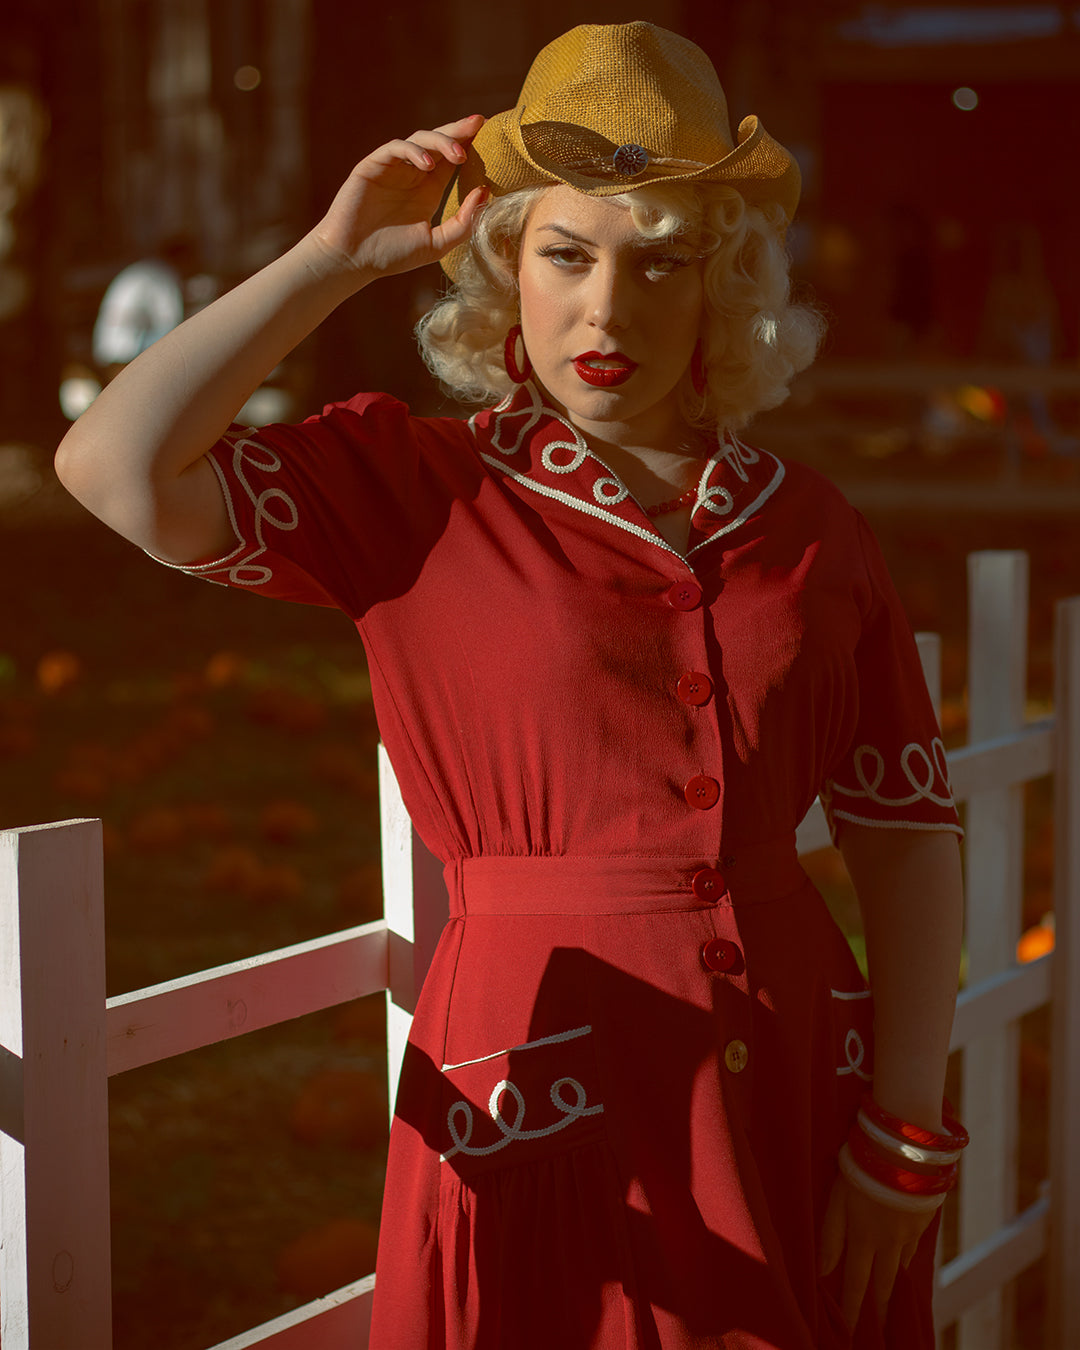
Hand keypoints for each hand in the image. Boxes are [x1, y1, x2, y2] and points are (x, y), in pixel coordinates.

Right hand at [307, 114, 488, 285]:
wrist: (352, 260)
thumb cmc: (391, 256)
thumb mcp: (436, 244)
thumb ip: (462, 223)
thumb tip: (484, 191)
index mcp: (428, 190)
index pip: (451, 160)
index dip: (469, 145)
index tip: (488, 135)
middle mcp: (411, 175)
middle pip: (439, 143)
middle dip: (459, 131)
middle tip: (479, 123)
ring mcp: (392, 168)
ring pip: (419, 140)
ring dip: (441, 142)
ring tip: (459, 154)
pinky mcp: (373, 166)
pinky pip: (395, 148)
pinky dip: (413, 151)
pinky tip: (427, 165)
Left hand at [819, 1171, 934, 1329]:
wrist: (904, 1148)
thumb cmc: (861, 1168)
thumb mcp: (838, 1198)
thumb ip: (831, 1235)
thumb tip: (822, 1271)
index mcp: (864, 1237)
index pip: (856, 1282)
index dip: (853, 1307)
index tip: (851, 1329)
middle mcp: (889, 1242)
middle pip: (883, 1283)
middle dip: (879, 1307)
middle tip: (879, 1328)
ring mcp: (909, 1232)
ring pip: (901, 1266)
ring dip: (894, 1284)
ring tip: (890, 1299)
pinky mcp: (924, 1219)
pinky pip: (914, 1246)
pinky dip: (907, 1257)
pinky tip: (904, 1260)